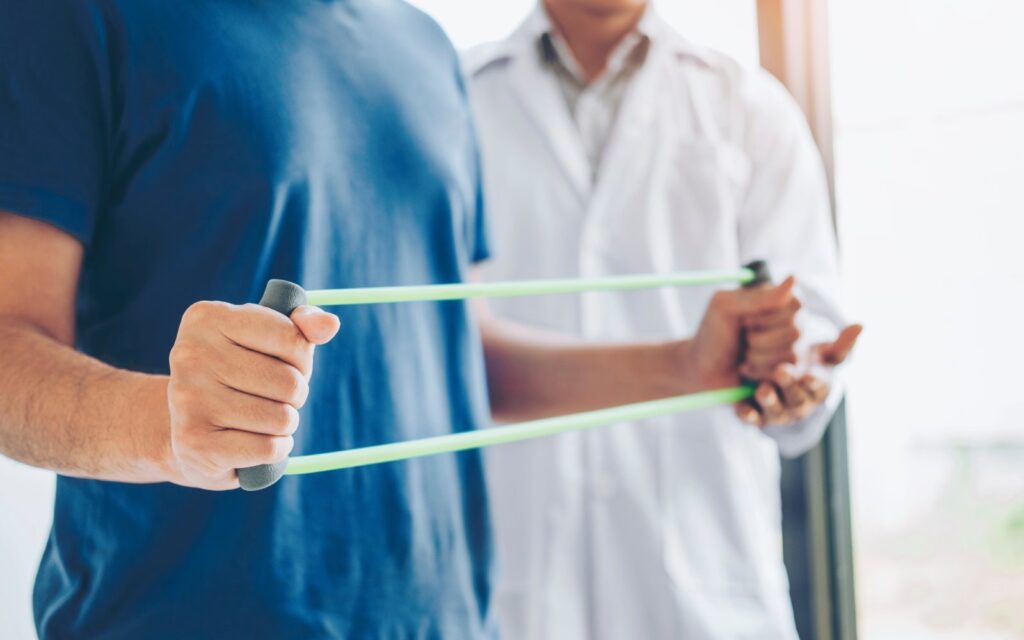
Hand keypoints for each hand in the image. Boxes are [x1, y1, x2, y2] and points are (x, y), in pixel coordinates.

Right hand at [167, 301, 339, 488]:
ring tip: (261, 420)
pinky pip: (269, 448)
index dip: (302, 358)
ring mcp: (188, 400)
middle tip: (271, 397)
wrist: (182, 431)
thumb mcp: (266, 342)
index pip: (292, 338)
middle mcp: (190, 355)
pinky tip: (254, 442)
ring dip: (284, 425)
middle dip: (294, 395)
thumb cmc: (237, 377)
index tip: (283, 363)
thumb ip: (301, 327)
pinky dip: (275, 450)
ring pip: (282, 418)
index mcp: (208, 317)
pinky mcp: (194, 442)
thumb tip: (330, 324)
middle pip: (289, 383)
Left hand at [679, 277, 798, 390]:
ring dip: (758, 357)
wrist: (702, 371)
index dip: (767, 317)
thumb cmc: (712, 335)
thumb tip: (793, 278)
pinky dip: (761, 372)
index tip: (744, 320)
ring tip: (743, 355)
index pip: (796, 304)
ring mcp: (791, 346)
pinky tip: (747, 369)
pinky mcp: (787, 370)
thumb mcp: (726, 308)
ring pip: (791, 354)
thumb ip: (760, 297)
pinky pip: (788, 373)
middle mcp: (790, 320)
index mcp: (777, 298)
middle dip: (759, 339)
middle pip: (796, 331)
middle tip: (742, 338)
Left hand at [736, 324, 861, 426]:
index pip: (819, 386)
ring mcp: (778, 411)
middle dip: (790, 386)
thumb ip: (839, 343)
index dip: (815, 381)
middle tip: (781, 371)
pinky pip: (752, 419)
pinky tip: (742, 409)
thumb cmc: (802, 360)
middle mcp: (799, 402)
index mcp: (817, 387)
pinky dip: (749, 416)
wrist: (769, 371)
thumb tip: (860, 325)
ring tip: (763, 389)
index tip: (811, 373)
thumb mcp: (820, 352)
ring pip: (775, 411)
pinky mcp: (756, 415)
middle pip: (797, 399)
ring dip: (770, 401)